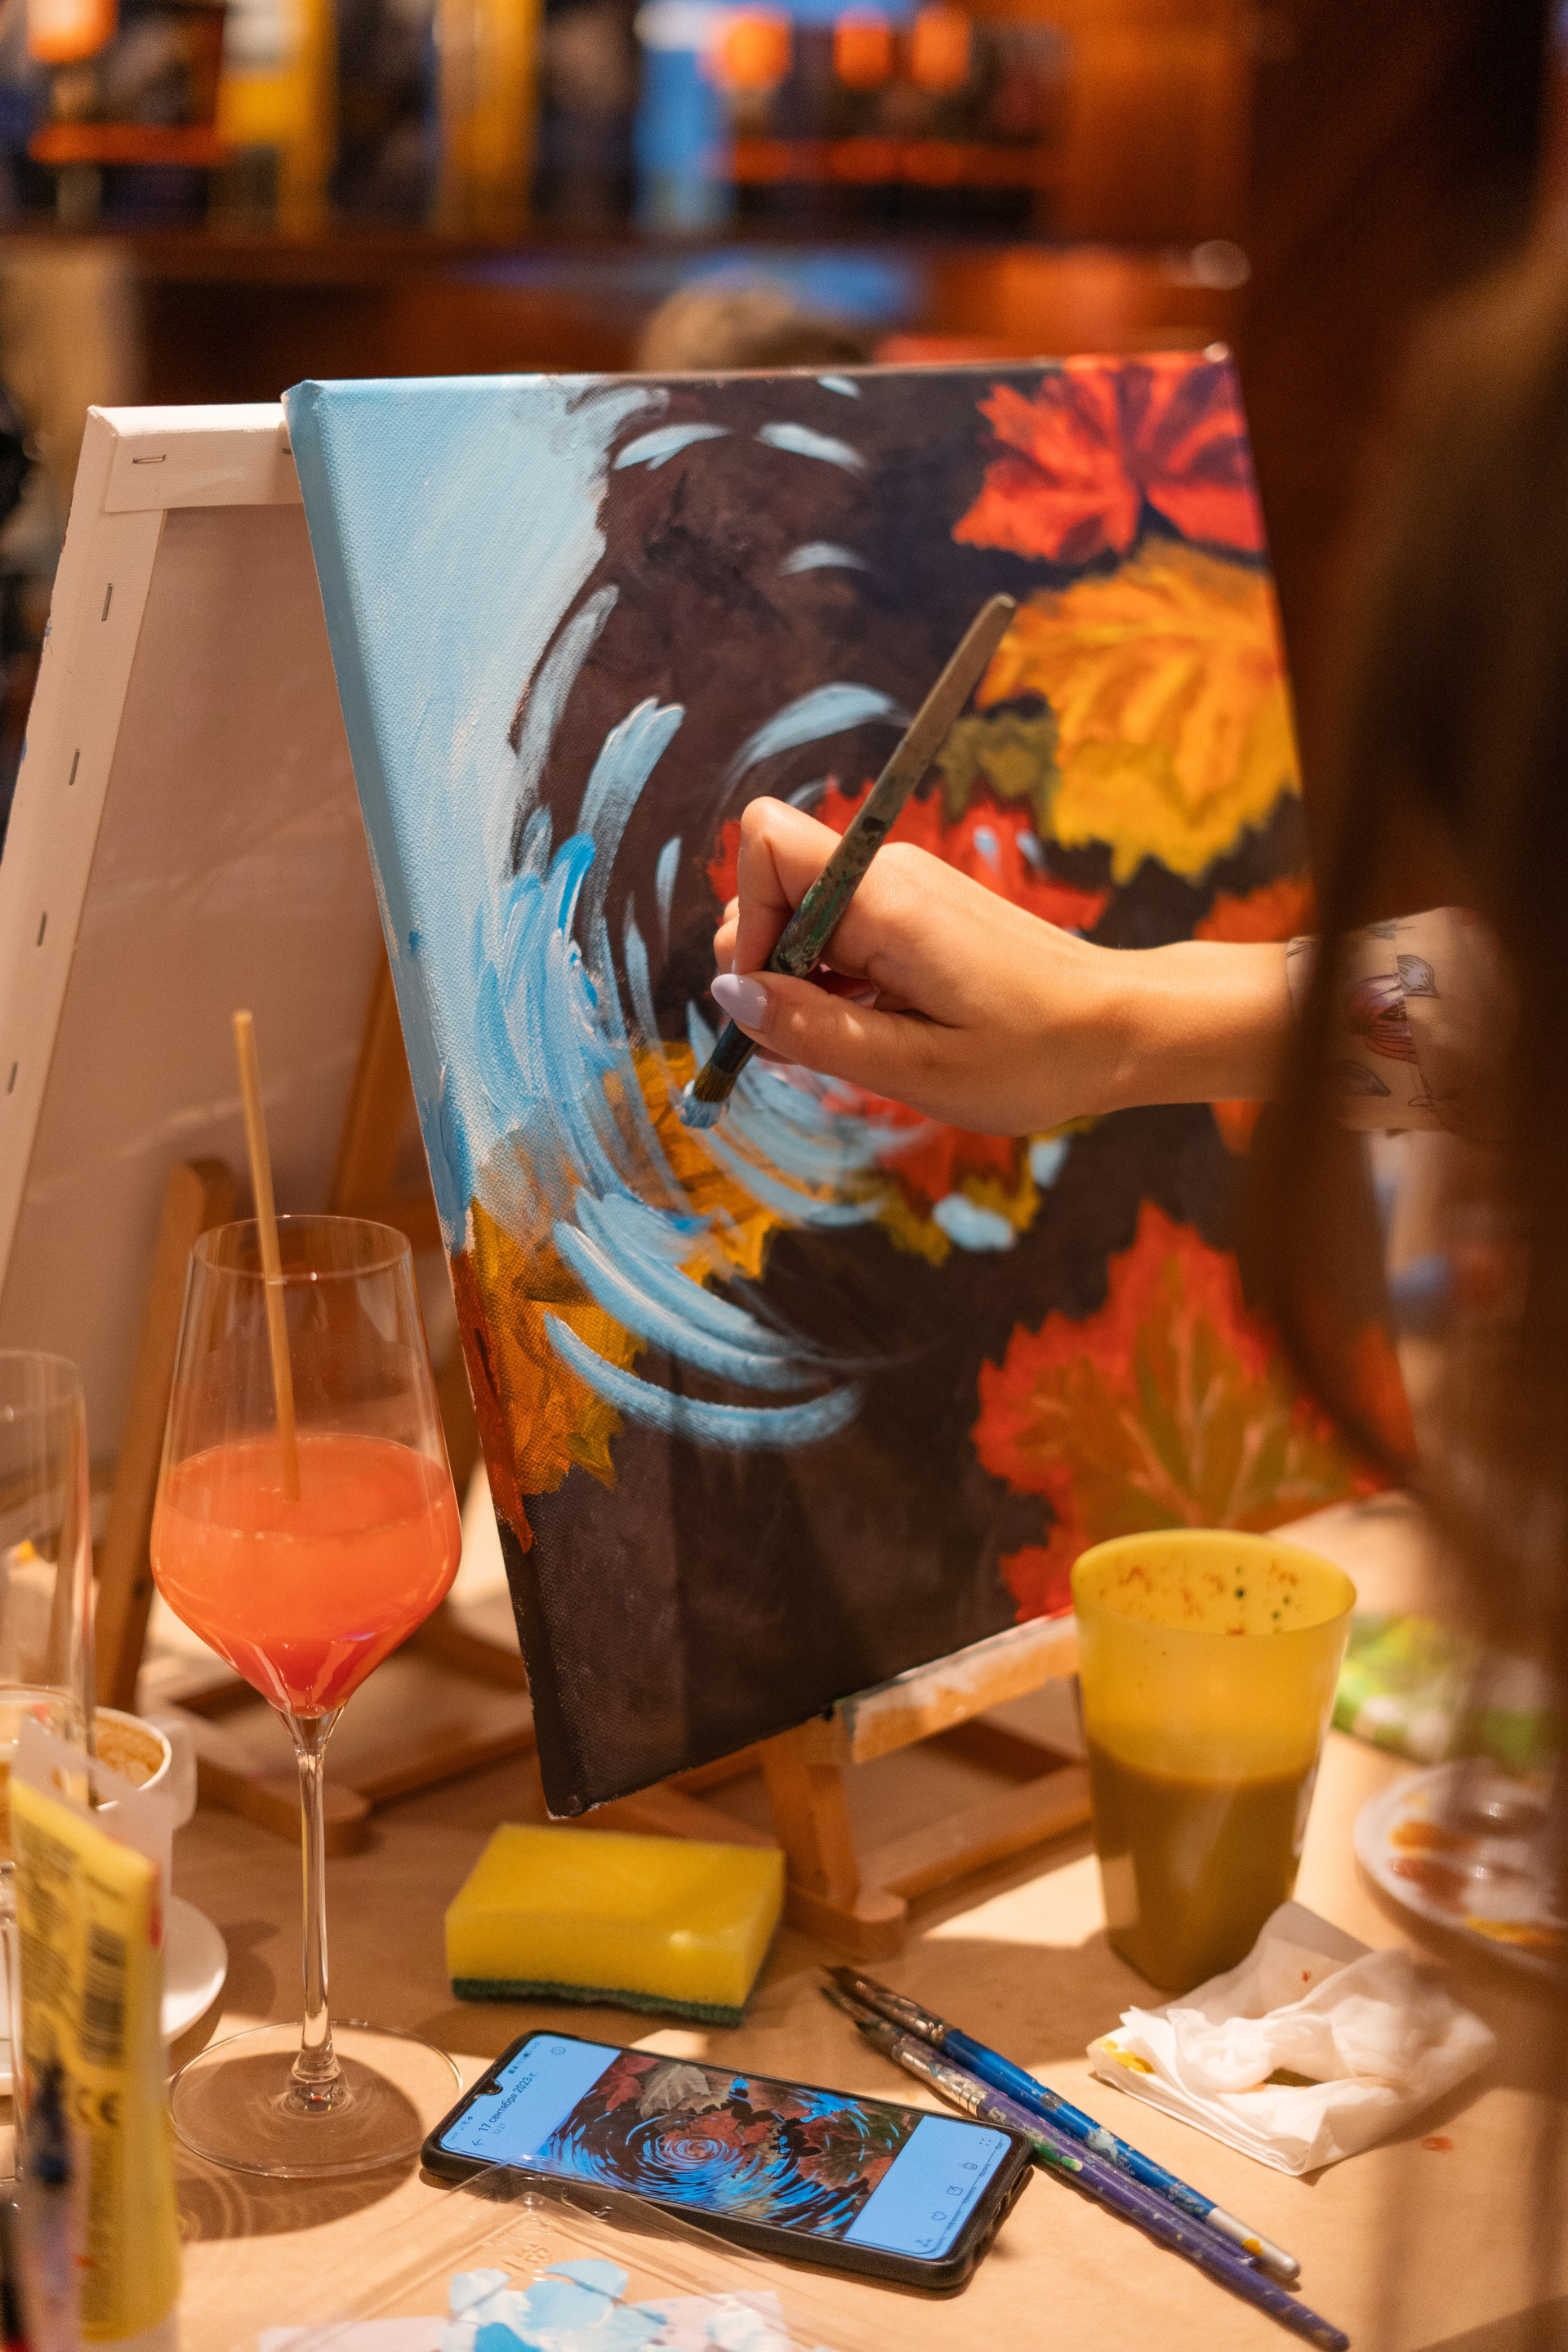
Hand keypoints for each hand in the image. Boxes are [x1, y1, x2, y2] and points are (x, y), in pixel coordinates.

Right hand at [709, 798, 1292, 1133]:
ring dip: (799, 982)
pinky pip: (840, 930)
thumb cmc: (1035, 1056)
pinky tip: (874, 1028)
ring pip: (800, 915)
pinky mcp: (918, 910)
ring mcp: (904, 888)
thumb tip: (729, 996)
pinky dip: (834, 981)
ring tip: (852, 1044)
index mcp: (885, 899)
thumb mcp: (917, 1068)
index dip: (745, 923)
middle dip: (763, 966)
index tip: (773, 1002)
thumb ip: (816, 1029)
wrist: (1124, 1028)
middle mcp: (888, 874)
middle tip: (807, 1045)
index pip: (765, 845)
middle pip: (771, 886)